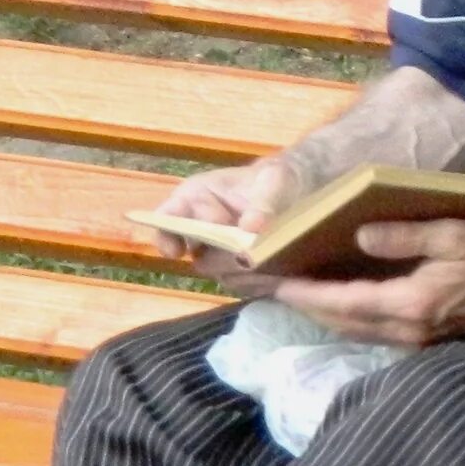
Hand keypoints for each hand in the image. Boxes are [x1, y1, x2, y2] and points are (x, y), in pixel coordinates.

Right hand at [144, 155, 306, 292]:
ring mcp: (216, 252)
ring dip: (243, 270)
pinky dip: (257, 282)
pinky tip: (276, 272)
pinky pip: (238, 284)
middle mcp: (200, 227)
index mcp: (196, 197)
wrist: (298, 196)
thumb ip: (265, 201)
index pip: (168, 218)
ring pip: (218, 272)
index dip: (167, 235)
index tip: (179, 252)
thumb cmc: (277, 180)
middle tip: (249, 253)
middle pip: (196, 253)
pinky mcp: (234, 271)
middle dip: (224, 255)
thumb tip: (250, 227)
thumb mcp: (275, 181)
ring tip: (270, 261)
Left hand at [268, 219, 464, 345]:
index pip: (344, 302)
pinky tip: (343, 303)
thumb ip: (405, 236)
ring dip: (328, 315)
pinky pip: (376, 332)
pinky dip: (352, 318)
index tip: (278, 282)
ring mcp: (418, 341)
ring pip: (358, 331)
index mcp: (411, 304)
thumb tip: (360, 237)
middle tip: (277, 288)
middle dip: (308, 306)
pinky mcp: (427, 340)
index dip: (307, 293)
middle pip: (343, 322)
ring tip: (302, 294)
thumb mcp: (453, 234)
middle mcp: (409, 330)